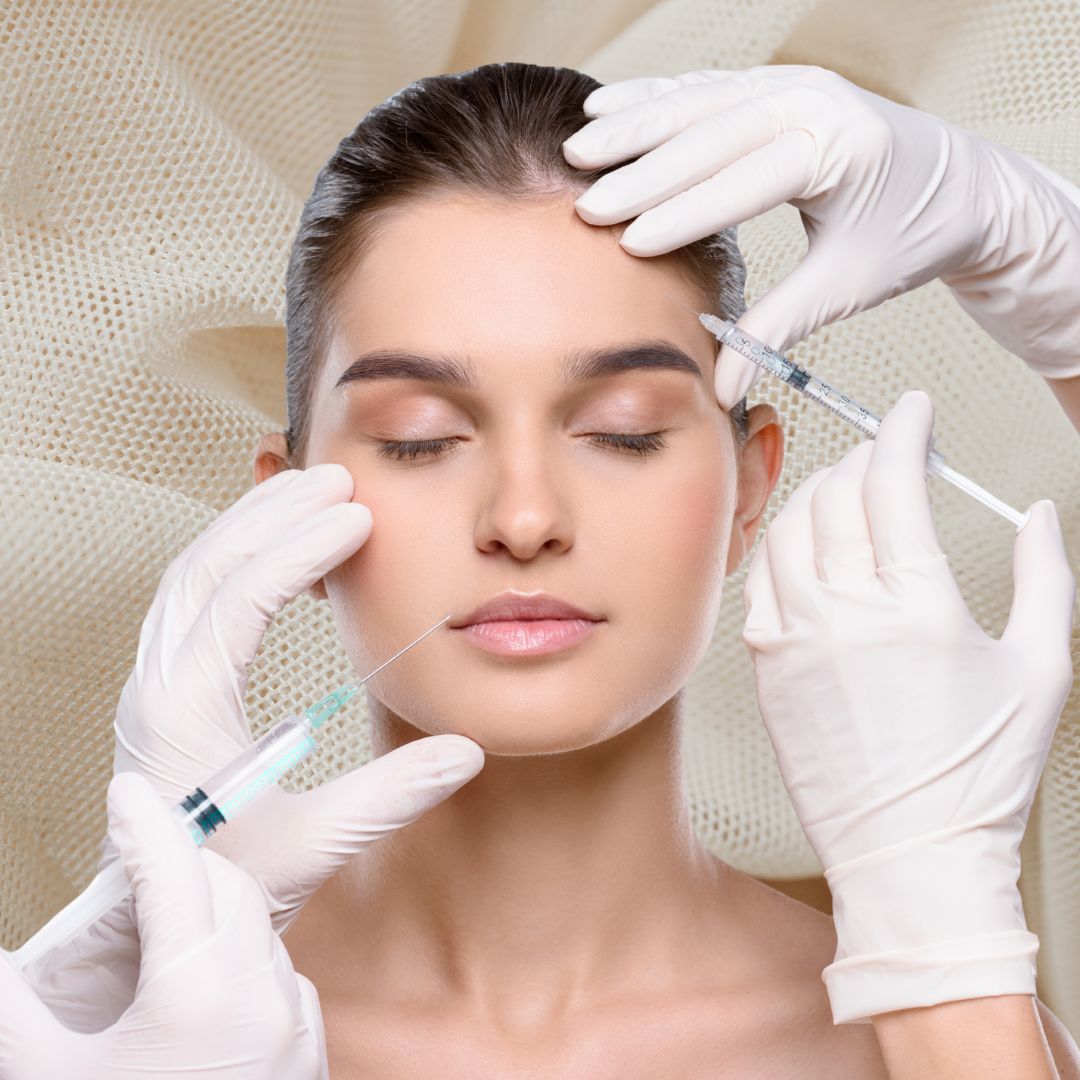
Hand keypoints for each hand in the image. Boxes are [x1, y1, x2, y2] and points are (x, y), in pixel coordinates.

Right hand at [0, 774, 327, 1077]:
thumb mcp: (48, 1075)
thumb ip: (14, 1007)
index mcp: (196, 992)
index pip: (173, 873)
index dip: (145, 825)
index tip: (126, 792)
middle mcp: (259, 999)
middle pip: (229, 890)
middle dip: (184, 867)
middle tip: (137, 869)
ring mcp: (293, 1027)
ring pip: (260, 933)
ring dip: (217, 919)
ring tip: (165, 940)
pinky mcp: (310, 1056)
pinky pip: (282, 981)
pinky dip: (247, 967)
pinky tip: (208, 990)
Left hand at [22, 463, 483, 1028]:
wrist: (149, 916)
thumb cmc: (224, 883)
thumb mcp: (311, 846)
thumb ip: (388, 797)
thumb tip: (466, 751)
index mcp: (186, 709)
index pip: (244, 598)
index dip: (304, 550)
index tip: (358, 518)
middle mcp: (157, 682)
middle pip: (208, 564)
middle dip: (274, 513)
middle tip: (337, 479)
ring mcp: (151, 680)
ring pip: (192, 573)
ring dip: (248, 525)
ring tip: (308, 492)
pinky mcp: (160, 686)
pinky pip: (190, 595)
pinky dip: (232, 554)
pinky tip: (270, 546)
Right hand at [561, 66, 1079, 408]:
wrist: (961, 186)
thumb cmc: (910, 234)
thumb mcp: (845, 288)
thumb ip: (775, 330)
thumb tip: (721, 391)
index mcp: (840, 150)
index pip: (745, 182)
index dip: (682, 213)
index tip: (628, 242)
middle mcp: (817, 102)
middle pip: (712, 133)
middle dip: (642, 169)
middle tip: (587, 204)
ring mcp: (796, 83)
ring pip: (700, 99)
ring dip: (635, 124)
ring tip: (579, 148)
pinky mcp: (779, 83)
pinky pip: (706, 86)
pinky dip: (654, 97)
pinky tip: (608, 105)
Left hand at [741, 391, 1074, 1023]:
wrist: (909, 854)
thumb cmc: (978, 774)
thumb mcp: (1041, 669)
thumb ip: (1042, 577)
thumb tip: (1037, 514)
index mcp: (918, 606)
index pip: (893, 482)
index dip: (901, 429)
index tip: (909, 409)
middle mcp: (845, 614)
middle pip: (835, 494)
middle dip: (861, 459)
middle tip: (884, 458)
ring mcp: (794, 638)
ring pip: (788, 528)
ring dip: (816, 497)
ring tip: (845, 498)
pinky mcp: (765, 666)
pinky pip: (759, 580)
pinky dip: (781, 548)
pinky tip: (806, 551)